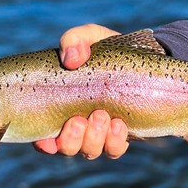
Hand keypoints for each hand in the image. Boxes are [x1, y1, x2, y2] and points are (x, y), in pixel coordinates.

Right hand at [31, 25, 127, 158]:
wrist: (143, 57)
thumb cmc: (107, 49)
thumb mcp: (89, 37)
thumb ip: (74, 40)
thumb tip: (71, 60)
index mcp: (61, 106)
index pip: (44, 135)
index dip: (43, 144)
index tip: (48, 139)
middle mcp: (78, 125)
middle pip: (67, 148)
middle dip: (71, 139)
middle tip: (80, 120)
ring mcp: (99, 132)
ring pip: (90, 150)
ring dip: (93, 138)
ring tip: (102, 116)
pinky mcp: (121, 135)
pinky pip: (115, 150)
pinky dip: (115, 141)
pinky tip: (119, 124)